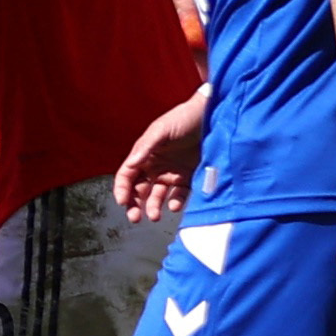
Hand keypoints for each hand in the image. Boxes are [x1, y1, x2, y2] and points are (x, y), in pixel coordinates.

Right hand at [113, 90, 206, 221]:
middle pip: (139, 190)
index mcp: (144, 155)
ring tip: (155, 216)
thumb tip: (130, 164)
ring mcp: (172, 174)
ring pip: (158, 196)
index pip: (127, 176)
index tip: (122, 202)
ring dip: (153, 207)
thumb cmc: (182, 119)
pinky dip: (175, 202)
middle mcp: (155, 167)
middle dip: (134, 205)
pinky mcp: (189, 178)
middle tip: (134, 218)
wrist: (212, 118)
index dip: (122, 189)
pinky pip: (180, 195)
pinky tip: (174, 205)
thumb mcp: (161, 131)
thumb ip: (145, 148)